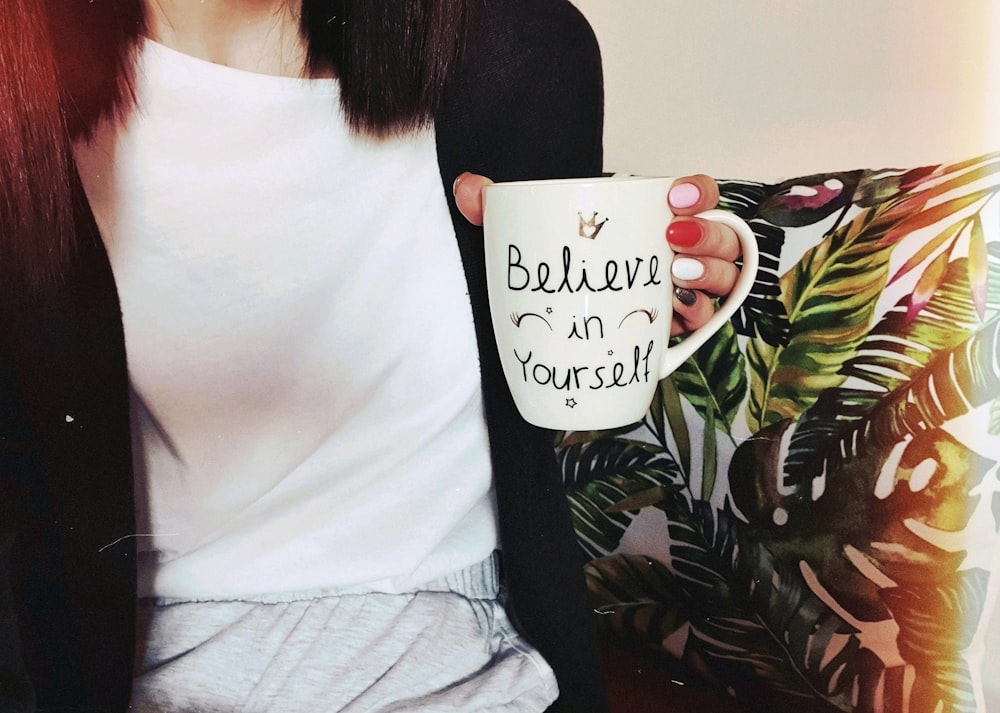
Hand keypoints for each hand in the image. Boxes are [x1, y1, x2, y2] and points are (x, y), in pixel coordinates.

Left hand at [453, 172, 741, 336]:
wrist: (555, 327)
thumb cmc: (555, 271)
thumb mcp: (527, 239)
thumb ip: (498, 212)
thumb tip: (467, 187)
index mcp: (645, 220)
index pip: (692, 194)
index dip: (697, 191)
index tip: (673, 198)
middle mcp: (674, 252)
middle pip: (719, 236)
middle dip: (707, 237)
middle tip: (673, 243)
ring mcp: (681, 292)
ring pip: (724, 277)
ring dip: (710, 275)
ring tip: (676, 281)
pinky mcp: (675, 330)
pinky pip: (708, 322)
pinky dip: (703, 317)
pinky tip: (677, 319)